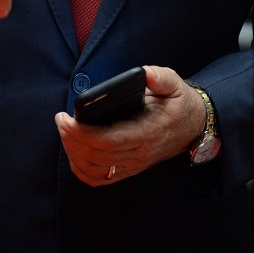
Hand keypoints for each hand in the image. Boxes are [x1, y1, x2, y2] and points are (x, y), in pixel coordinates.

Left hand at [54, 65, 205, 185]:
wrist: (193, 128)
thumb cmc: (179, 103)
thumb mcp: (174, 84)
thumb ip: (159, 77)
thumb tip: (144, 74)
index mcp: (147, 133)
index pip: (107, 141)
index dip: (82, 133)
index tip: (65, 118)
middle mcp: (139, 153)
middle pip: (95, 156)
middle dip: (71, 139)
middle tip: (60, 120)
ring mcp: (133, 165)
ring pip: (94, 171)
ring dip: (73, 154)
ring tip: (64, 132)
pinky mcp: (129, 169)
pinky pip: (99, 178)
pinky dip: (81, 169)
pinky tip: (73, 151)